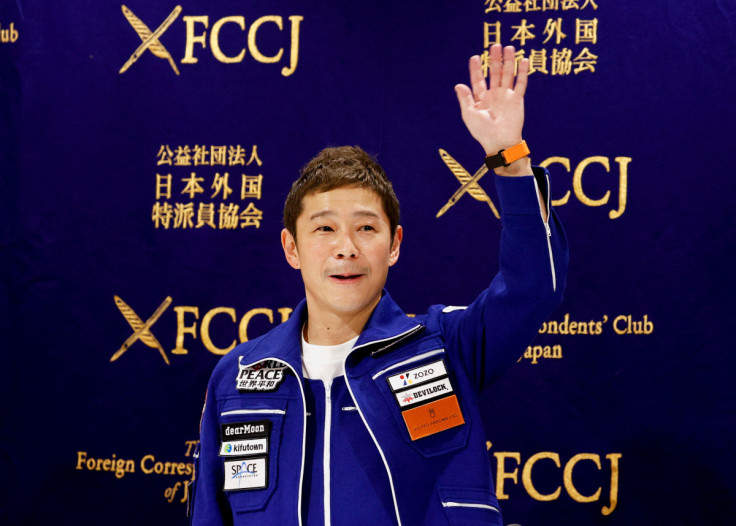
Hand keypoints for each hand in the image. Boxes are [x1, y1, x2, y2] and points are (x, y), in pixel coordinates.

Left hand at [455, 45, 530, 174]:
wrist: (499, 141)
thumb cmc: (482, 132)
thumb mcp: (469, 115)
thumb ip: (465, 99)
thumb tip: (458, 85)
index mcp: (480, 99)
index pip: (478, 80)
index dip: (476, 69)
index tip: (475, 57)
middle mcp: (494, 95)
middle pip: (494, 73)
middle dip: (494, 60)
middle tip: (495, 46)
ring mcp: (506, 96)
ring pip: (507, 74)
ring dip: (508, 61)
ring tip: (509, 48)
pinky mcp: (517, 99)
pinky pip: (521, 83)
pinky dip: (522, 72)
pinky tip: (522, 60)